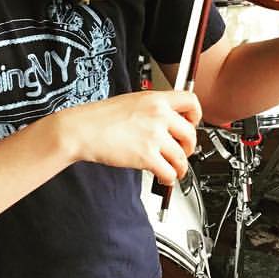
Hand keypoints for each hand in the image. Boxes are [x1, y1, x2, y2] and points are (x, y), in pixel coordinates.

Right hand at [57, 90, 201, 186]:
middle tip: (181, 151)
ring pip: (182, 156)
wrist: (82, 129)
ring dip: (180, 166)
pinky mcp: (147, 156)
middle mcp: (158, 116)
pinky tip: (164, 177)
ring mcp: (154, 136)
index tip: (192, 124)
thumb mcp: (131, 102)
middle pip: (191, 134)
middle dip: (188, 147)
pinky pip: (170, 172)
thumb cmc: (100, 118)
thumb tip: (167, 121)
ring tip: (174, 169)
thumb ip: (153, 109)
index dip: (196, 116)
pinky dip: (169, 178)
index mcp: (156, 99)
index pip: (191, 102)